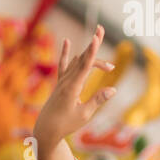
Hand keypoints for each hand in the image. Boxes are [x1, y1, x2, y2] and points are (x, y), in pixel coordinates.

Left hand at [33, 24, 115, 149]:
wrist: (46, 130)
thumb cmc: (65, 125)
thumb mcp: (84, 115)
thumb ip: (98, 100)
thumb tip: (113, 89)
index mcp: (73, 88)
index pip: (85, 65)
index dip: (92, 50)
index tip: (96, 37)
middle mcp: (66, 81)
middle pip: (83, 58)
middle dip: (92, 44)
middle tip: (101, 29)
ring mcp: (62, 81)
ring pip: (77, 61)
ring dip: (89, 53)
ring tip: (101, 46)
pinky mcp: (60, 83)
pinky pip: (63, 65)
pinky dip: (66, 53)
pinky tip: (67, 42)